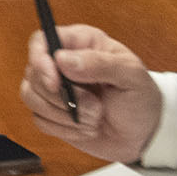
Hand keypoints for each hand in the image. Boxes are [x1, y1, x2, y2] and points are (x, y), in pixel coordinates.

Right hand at [20, 23, 164, 162]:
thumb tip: (62, 60)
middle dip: (63, 98)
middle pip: (33, 73)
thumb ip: (99, 63)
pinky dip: (64, 129)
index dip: (40, 60)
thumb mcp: (131, 76)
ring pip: (31, 98)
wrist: (145, 134)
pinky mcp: (51, 114)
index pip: (41, 41)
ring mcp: (54, 90)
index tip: (55, 83)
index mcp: (79, 44)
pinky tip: (85, 128)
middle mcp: (61, 64)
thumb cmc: (141, 98)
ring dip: (64, 115)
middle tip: (95, 107)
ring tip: (94, 119)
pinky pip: (39, 120)